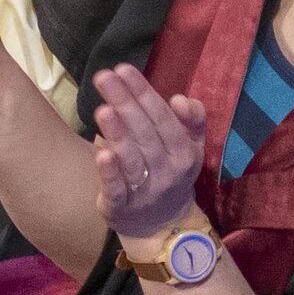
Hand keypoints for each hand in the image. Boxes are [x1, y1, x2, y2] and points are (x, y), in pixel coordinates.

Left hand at [89, 61, 214, 242]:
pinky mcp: (122, 207)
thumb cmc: (170, 172)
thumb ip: (191, 120)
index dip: (143, 93)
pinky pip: (117, 188)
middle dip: (125, 102)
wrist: (163, 226)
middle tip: (104, 76)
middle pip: (144, 133)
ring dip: (118, 133)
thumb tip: (180, 99)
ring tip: (103, 108)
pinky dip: (110, 172)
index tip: (123, 68)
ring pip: (132, 158)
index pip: (162, 117)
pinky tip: (101, 153)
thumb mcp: (189, 147)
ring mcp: (145, 190)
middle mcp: (167, 170)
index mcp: (184, 152)